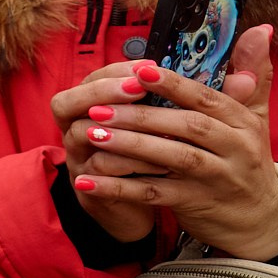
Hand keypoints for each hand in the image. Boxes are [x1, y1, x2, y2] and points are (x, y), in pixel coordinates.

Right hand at [51, 65, 164, 242]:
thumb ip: (165, 102)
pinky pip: (100, 171)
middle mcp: (74, 132)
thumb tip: (212, 76)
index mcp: (88, 111)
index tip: (149, 67)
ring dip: (120, 127)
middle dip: (102, 92)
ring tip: (157, 128)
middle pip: (65, 104)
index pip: (87, 80)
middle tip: (138, 89)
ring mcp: (77, 160)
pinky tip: (162, 164)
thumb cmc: (147, 162)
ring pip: (81, 134)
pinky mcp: (87, 189)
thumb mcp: (154, 128)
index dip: (115, 72)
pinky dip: (130, 164)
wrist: (138, 210)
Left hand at [63, 25, 277, 260]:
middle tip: (97, 107)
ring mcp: (216, 179)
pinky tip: (87, 181)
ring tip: (90, 135)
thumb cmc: (247, 158)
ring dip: (128, 147)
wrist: (261, 219)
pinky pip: (154, 195)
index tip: (138, 71)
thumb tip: (261, 28)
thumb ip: (253, 74)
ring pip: (170, 159)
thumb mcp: (256, 117)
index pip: (206, 98)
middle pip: (186, 127)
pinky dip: (120, 188)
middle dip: (140, 115)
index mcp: (243, 121)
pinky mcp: (197, 205)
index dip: (173, 84)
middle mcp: (235, 148)